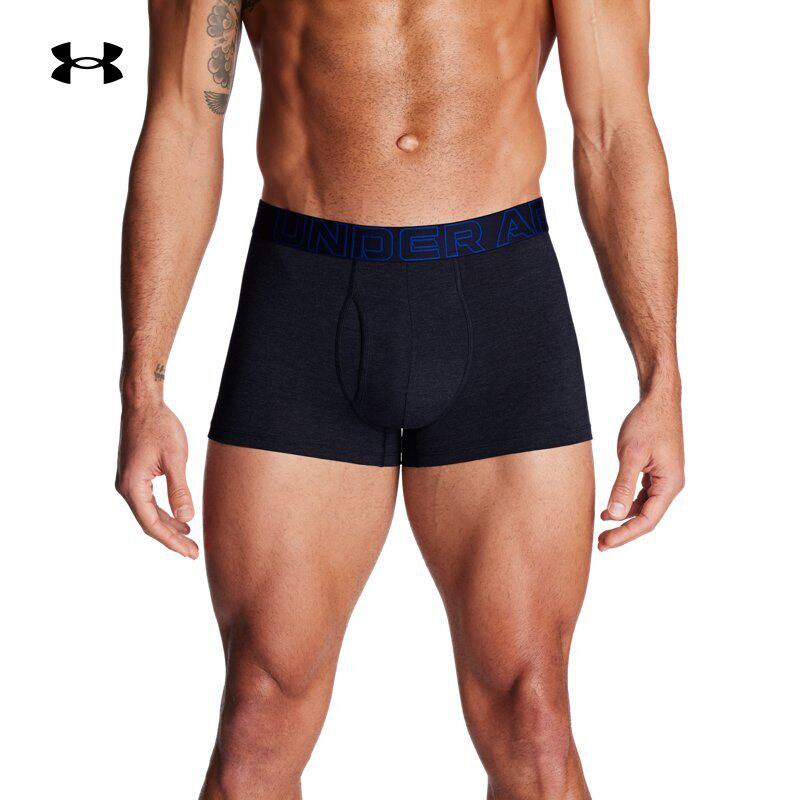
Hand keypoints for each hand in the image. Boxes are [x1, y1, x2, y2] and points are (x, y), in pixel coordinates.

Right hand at [116, 402, 198, 558]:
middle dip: (172, 538)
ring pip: (149, 512)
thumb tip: (187, 519)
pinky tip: (180, 518)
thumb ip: (180, 490)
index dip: (172, 542)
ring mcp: (128, 481)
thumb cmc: (159, 426)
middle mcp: (125, 487)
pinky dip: (164, 511)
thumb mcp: (175, 459)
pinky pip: (149, 501)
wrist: (142, 403)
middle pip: (150, 522)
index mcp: (133, 486)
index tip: (191, 553)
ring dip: (169, 526)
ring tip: (190, 539)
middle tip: (194, 552)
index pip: (152, 524)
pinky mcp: (134, 475)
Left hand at [599, 392, 684, 550]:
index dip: (625, 534)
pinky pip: (642, 496)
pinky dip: (627, 504)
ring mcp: (665, 479)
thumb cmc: (646, 423)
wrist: (658, 400)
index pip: (647, 520)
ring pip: (644, 508)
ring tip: (602, 529)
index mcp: (670, 484)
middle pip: (647, 518)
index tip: (604, 543)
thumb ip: (622, 485)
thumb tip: (614, 515)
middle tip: (600, 543)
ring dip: (624, 519)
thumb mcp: (630, 455)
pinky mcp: (656, 472)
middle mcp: (671, 485)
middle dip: (624, 532)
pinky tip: (611, 509)